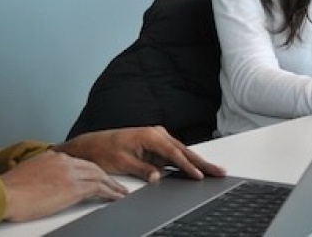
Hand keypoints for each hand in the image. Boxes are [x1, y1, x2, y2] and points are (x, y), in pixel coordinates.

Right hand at [0, 150, 127, 221]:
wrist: (4, 193)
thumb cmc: (9, 189)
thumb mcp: (27, 174)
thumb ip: (40, 173)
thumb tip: (43, 182)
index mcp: (53, 157)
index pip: (79, 163)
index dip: (90, 171)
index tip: (97, 176)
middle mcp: (63, 161)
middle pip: (93, 168)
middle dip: (105, 177)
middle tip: (115, 184)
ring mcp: (70, 173)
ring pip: (99, 177)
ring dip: (112, 185)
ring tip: (121, 192)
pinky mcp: (73, 188)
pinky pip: (99, 189)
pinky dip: (111, 193)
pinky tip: (116, 197)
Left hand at [54, 126, 225, 182]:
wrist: (92, 145)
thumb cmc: (104, 150)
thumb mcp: (122, 162)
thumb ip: (142, 169)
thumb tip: (158, 177)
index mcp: (149, 135)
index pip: (174, 153)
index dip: (187, 165)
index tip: (199, 175)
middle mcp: (156, 134)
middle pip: (183, 150)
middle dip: (202, 162)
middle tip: (219, 171)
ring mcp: (157, 139)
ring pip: (181, 152)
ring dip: (197, 162)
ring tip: (214, 171)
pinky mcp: (155, 146)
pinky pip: (174, 155)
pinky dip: (186, 162)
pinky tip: (197, 169)